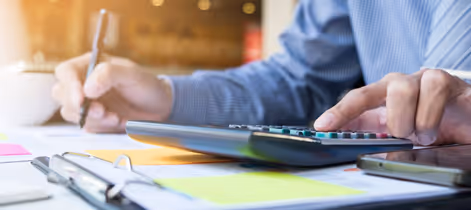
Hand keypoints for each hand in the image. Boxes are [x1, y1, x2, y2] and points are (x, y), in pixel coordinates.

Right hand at [52, 53, 172, 132]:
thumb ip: (109, 74)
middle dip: (80, 106)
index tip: (82, 99)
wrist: (158, 107)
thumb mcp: (132, 74)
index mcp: (89, 65)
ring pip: (70, 112)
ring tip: (115, 117)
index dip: (69, 86)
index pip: (65, 72)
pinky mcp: (92, 119)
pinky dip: (100, 126)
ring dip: (92, 118)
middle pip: (61, 94)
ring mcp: (86, 102)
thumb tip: (87, 88)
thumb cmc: (146, 86)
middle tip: (102, 111)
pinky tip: (117, 121)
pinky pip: (84, 126)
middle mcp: (83, 83)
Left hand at [314, 69, 470, 144]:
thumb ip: (379, 137)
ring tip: (422, 135)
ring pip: (400, 89)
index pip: (355, 100)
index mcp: (384, 98)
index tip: (321, 126)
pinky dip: (431, 116)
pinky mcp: (446, 80)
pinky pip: (433, 88)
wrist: (469, 121)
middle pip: (371, 92)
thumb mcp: (402, 136)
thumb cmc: (434, 128)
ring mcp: (420, 80)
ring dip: (409, 121)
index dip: (337, 112)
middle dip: (386, 122)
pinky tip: (435, 128)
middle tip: (402, 137)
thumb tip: (354, 145)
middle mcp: (398, 85)